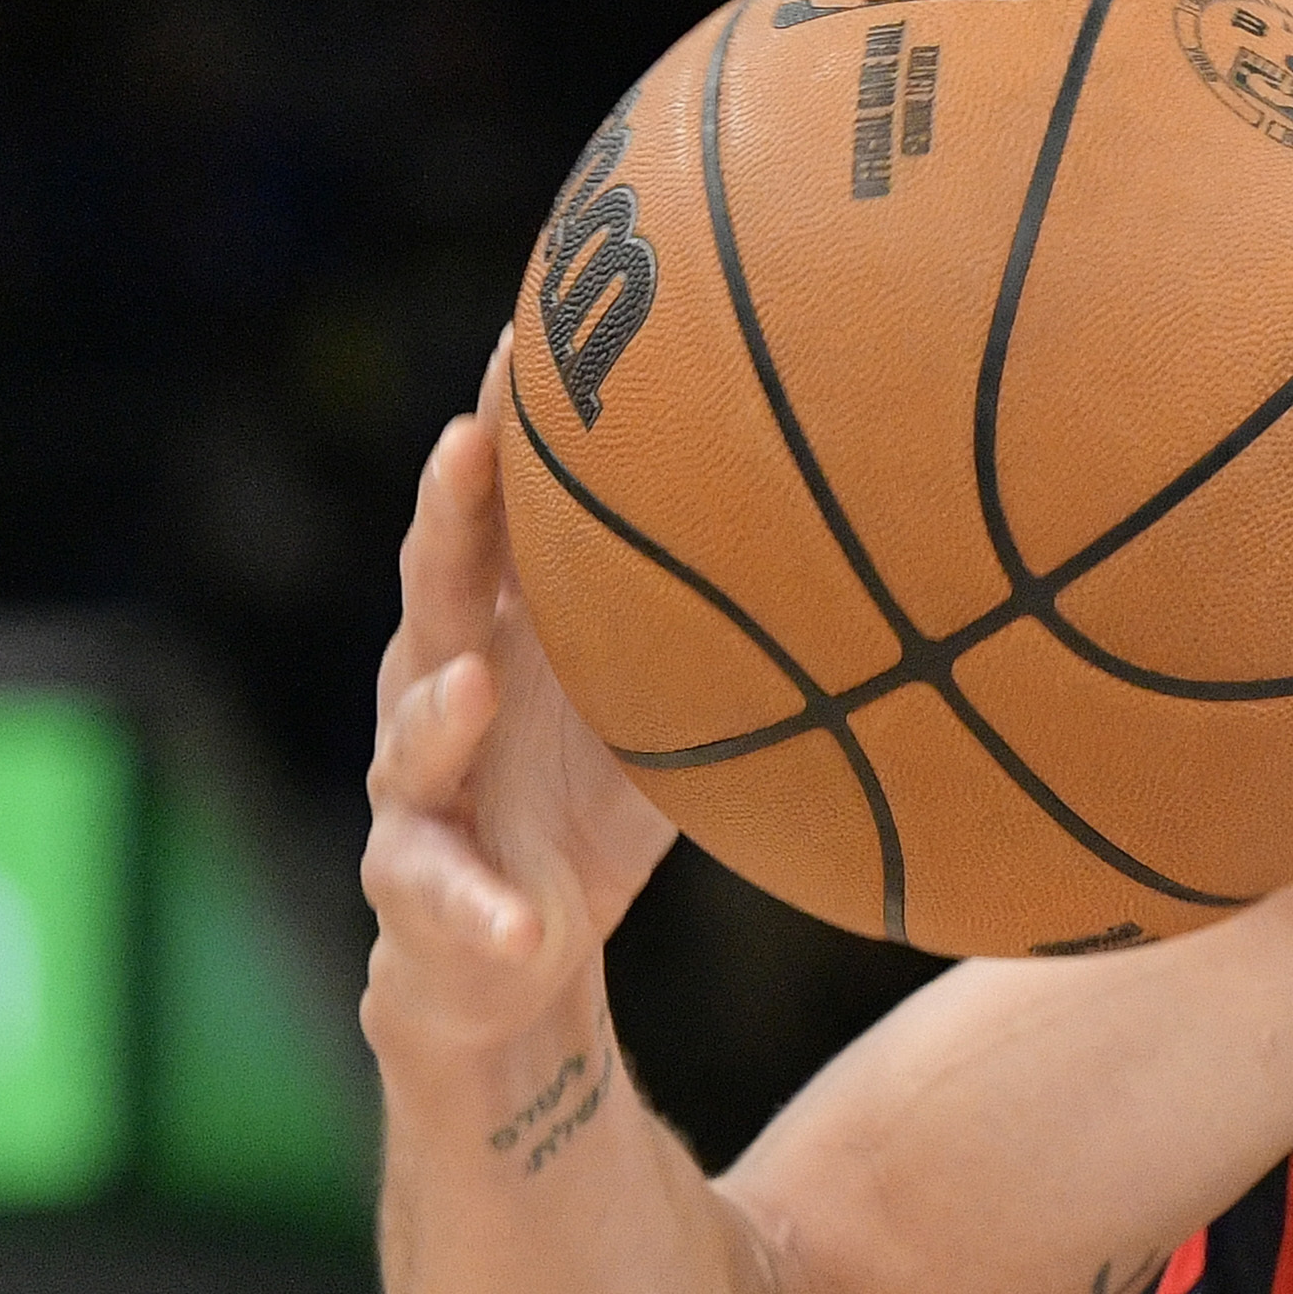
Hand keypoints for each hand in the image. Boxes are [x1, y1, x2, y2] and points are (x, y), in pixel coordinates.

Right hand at [363, 383, 674, 1072]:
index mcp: (504, 636)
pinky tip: (521, 924)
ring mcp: (420, 794)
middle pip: (436, 591)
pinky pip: (444, 901)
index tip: (536, 330)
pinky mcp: (423, 898)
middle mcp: (442, 692)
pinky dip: (479, 910)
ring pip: (413, 741)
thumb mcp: (663, 710)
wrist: (505, 962)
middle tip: (468, 443)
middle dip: (449, 517)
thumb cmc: (582, 809)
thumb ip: (726, 631)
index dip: (511, 426)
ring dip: (439, 710)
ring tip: (476, 684)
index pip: (500, 515)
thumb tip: (879, 541)